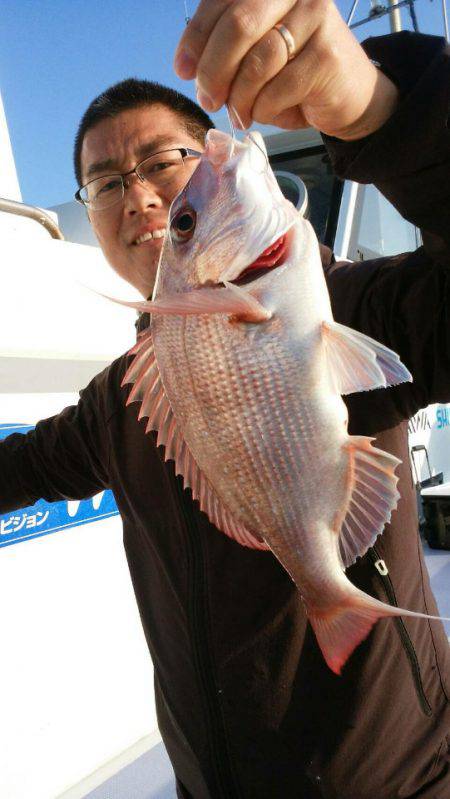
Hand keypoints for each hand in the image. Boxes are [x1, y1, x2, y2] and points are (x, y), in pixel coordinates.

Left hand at [174, 0, 398, 139]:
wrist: (349, 97)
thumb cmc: (294, 77)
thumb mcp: (254, 55)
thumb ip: (225, 49)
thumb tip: (188, 66)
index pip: (221, 1)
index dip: (196, 37)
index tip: (181, 69)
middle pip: (237, 26)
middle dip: (213, 70)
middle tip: (208, 98)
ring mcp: (316, 19)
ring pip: (256, 62)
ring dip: (239, 97)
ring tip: (240, 113)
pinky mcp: (327, 56)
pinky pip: (277, 89)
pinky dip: (263, 109)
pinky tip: (266, 112)